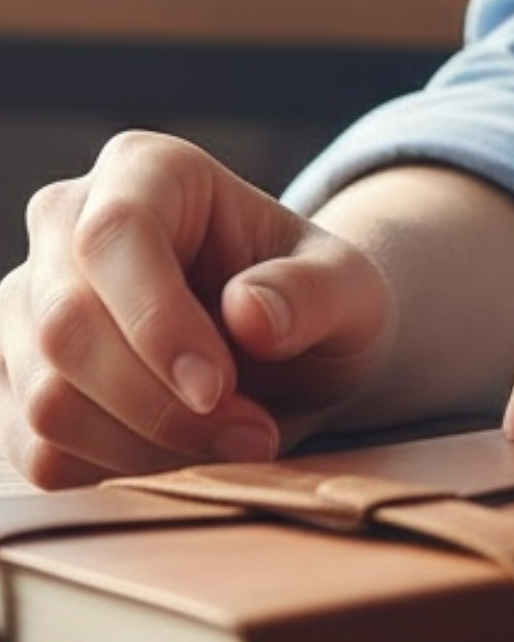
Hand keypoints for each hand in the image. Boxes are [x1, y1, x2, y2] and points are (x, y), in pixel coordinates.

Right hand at [0, 129, 395, 487]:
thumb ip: (315, 291)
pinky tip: (187, 455)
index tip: (219, 390)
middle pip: (66, 326)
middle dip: (161, 404)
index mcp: (148, 170)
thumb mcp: (353, 291)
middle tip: (253, 436)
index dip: (156, 321)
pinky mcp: (16, 382)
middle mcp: (66, 224)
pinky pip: (39, 452)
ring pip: (46, 399)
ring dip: (148, 447)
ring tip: (237, 442)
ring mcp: (27, 305)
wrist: (288, 353)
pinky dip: (119, 472)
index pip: (114, 236)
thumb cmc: (316, 304)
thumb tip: (248, 311)